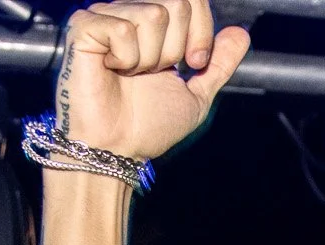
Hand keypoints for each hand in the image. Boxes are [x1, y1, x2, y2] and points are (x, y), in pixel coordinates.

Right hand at [56, 0, 250, 161]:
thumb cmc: (148, 127)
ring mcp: (106, 17)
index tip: (191, 63)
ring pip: (153, 15)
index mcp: (155, 25)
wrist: (119, 149)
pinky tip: (112, 70)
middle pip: (176, 4)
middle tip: (153, 73)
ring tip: (130, 75)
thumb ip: (219, 64)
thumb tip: (240, 34)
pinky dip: (125, 58)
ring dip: (149, 58)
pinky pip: (123, 29)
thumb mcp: (197, 95)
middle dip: (174, 49)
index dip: (201, 33)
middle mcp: (130, 13)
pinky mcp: (85, 26)